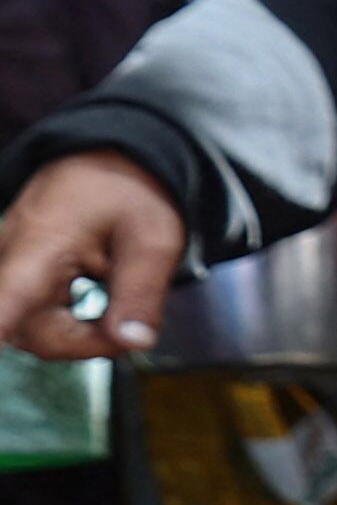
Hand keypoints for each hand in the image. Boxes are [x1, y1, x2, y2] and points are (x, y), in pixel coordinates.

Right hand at [0, 150, 187, 360]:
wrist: (106, 160)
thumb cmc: (129, 193)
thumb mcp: (154, 239)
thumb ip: (141, 292)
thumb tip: (132, 342)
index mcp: (43, 243)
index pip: (7, 297)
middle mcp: (11, 257)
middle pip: (27, 330)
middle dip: (81, 343)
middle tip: (130, 332)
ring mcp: (9, 266)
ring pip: (27, 328)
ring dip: (75, 335)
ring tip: (116, 314)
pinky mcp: (15, 275)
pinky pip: (29, 315)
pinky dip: (65, 324)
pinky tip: (94, 313)